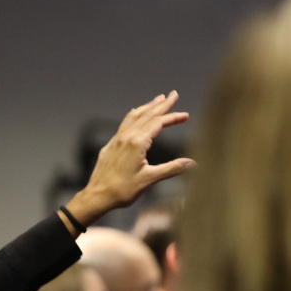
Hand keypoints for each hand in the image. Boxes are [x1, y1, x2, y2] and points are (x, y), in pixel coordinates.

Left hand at [65, 91, 193, 226]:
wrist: (97, 196)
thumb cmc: (122, 190)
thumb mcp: (149, 179)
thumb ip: (171, 169)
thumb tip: (193, 163)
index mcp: (136, 143)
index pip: (158, 123)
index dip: (172, 117)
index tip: (185, 115)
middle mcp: (125, 137)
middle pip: (147, 115)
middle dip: (162, 105)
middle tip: (174, 94)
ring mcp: (116, 140)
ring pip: (134, 117)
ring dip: (147, 107)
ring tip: (158, 99)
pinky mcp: (110, 146)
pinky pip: (124, 124)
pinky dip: (134, 116)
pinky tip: (135, 115)